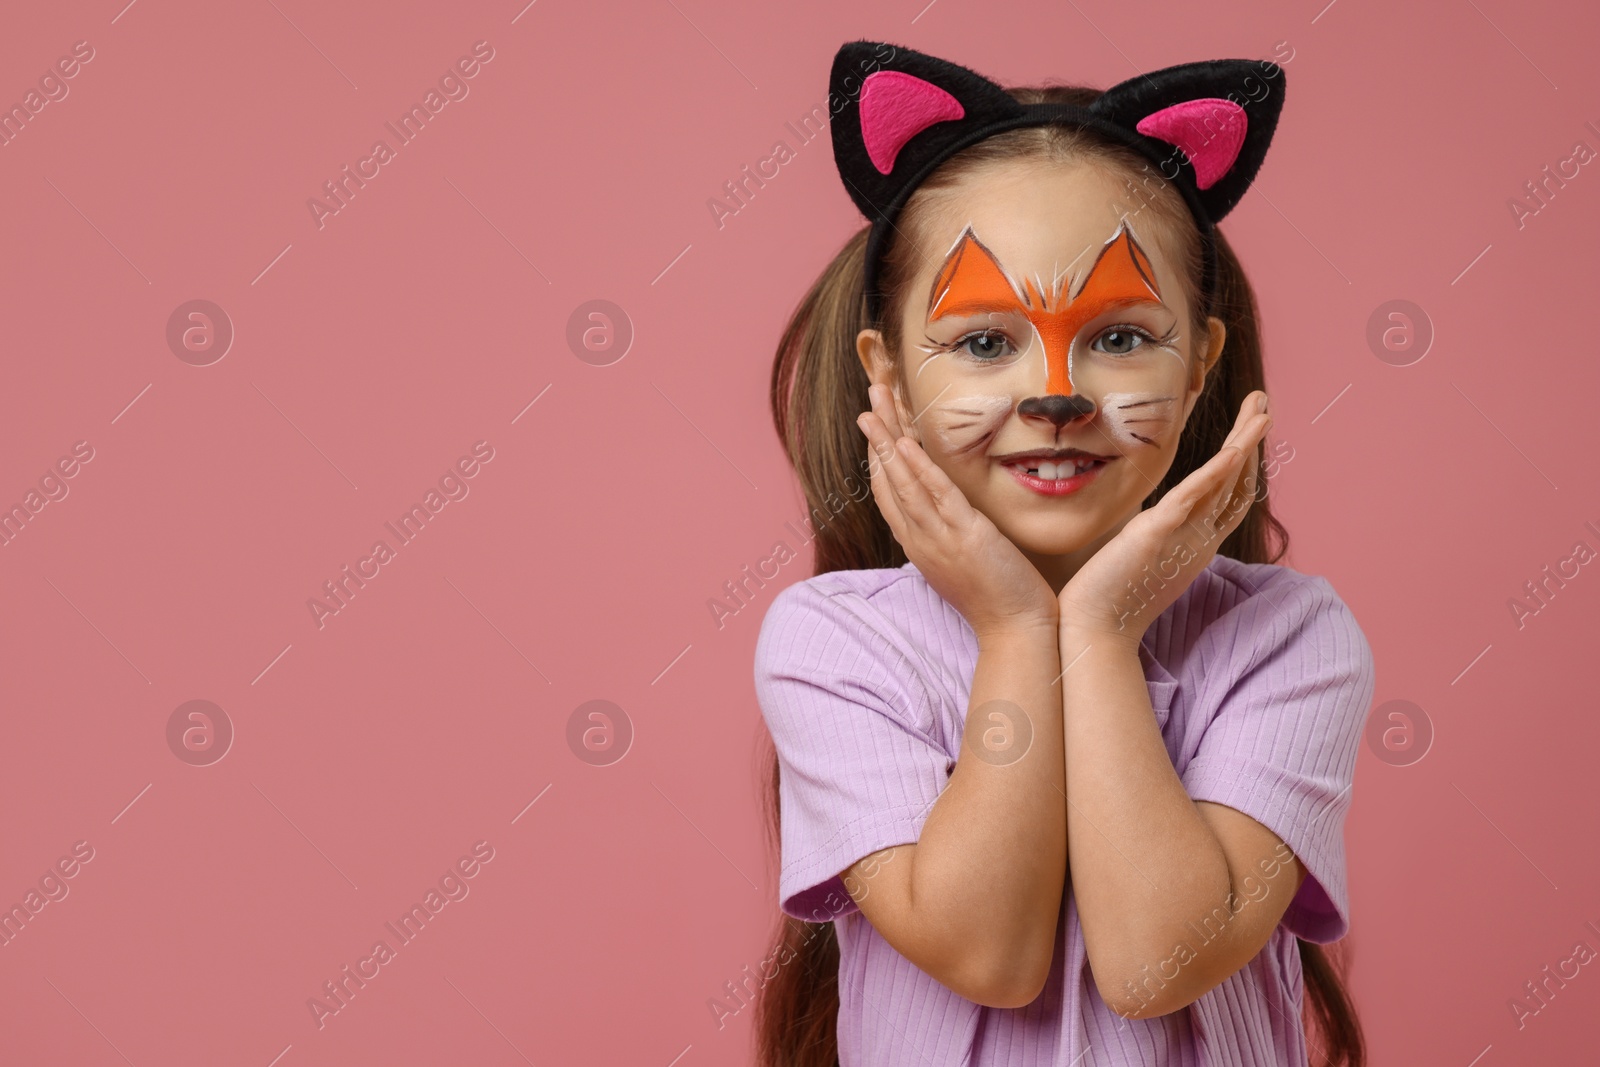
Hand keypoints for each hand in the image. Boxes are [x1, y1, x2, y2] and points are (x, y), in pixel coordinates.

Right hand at [856, 383, 1057, 637]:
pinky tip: (906, 442)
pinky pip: (937, 497)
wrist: (1014, 631)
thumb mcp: (961, 560)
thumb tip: (945, 511)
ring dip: (888, 440)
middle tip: (868, 398)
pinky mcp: (966, 537)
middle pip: (888, 479)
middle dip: (877, 435)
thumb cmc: (994, 598)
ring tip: (875, 406)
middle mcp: (919, 538)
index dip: (879, 454)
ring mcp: (939, 538)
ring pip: (904, 482)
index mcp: (917, 543)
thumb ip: (947, 533)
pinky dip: (918, 468)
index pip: (888, 491)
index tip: (874, 422)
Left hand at [1058, 391, 1272, 649]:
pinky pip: (1195, 498)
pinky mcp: (1157, 534)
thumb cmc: (1109, 598)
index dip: (1243, 460)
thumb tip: (1146, 521)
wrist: (1093, 629)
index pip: (1229, 494)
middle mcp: (1199, 539)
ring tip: (1261, 409)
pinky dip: (1216, 472)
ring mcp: (1184, 537)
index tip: (1250, 427)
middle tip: (1264, 403)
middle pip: (1237, 482)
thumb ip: (1151, 535)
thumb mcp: (1140, 556)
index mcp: (1194, 542)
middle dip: (1251, 440)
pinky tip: (1234, 449)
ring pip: (1225, 482)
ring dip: (1245, 443)